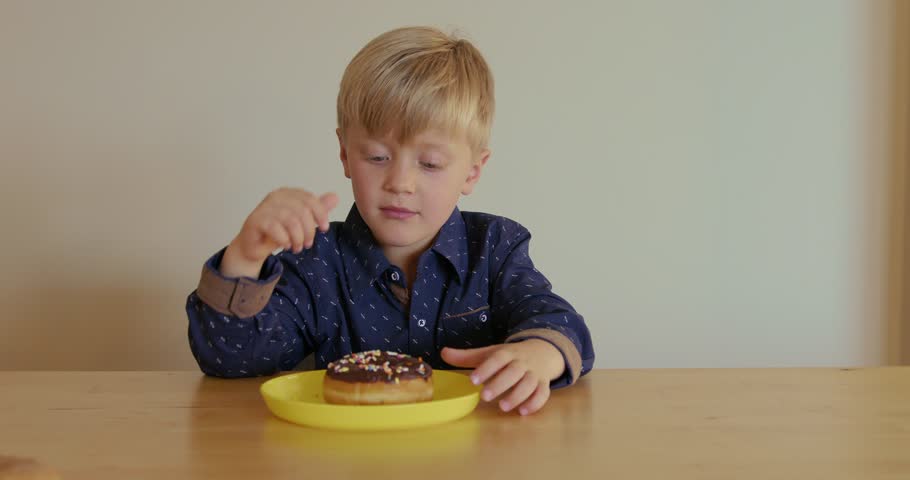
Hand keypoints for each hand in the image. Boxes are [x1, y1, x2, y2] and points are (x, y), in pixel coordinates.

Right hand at [221, 188, 338, 277]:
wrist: (254, 246)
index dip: (321, 214)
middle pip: (303, 211)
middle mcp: (276, 197)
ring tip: (297, 247)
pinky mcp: (255, 220)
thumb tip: (335, 197)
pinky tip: (286, 245)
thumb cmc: (278, 232)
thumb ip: (317, 210)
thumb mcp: (301, 222)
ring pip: (291, 221)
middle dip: (309, 231)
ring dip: (298, 238)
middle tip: (307, 244)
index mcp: (288, 194)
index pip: (310, 199)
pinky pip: (276, 228)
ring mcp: (264, 207)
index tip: (324, 229)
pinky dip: (284, 240)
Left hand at [441, 339, 563, 414]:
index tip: (473, 379)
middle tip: (484, 396)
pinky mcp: (544, 384)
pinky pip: (543, 393)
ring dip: (518, 395)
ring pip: (530, 383)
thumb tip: (443, 353)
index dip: (486, 368)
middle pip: (514, 371)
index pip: (498, 358)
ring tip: (503, 407)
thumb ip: (467, 356)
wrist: (543, 351)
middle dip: (500, 384)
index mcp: (507, 353)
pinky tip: (523, 412)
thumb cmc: (510, 356)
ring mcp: (535, 373)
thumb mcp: (490, 353)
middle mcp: (522, 363)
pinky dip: (535, 403)